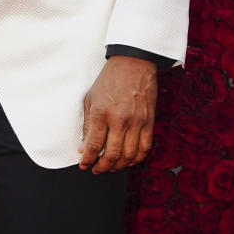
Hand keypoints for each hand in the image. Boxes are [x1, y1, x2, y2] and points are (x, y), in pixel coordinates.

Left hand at [78, 57, 157, 172]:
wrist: (134, 63)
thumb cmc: (110, 79)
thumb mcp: (91, 98)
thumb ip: (88, 125)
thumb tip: (83, 147)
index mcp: (102, 113)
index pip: (93, 145)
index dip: (87, 159)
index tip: (83, 165)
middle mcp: (120, 120)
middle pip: (112, 154)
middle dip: (102, 167)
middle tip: (96, 169)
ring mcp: (137, 122)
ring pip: (129, 155)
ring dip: (119, 165)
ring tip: (111, 167)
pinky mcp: (149, 121)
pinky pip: (145, 147)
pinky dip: (137, 158)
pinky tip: (129, 160)